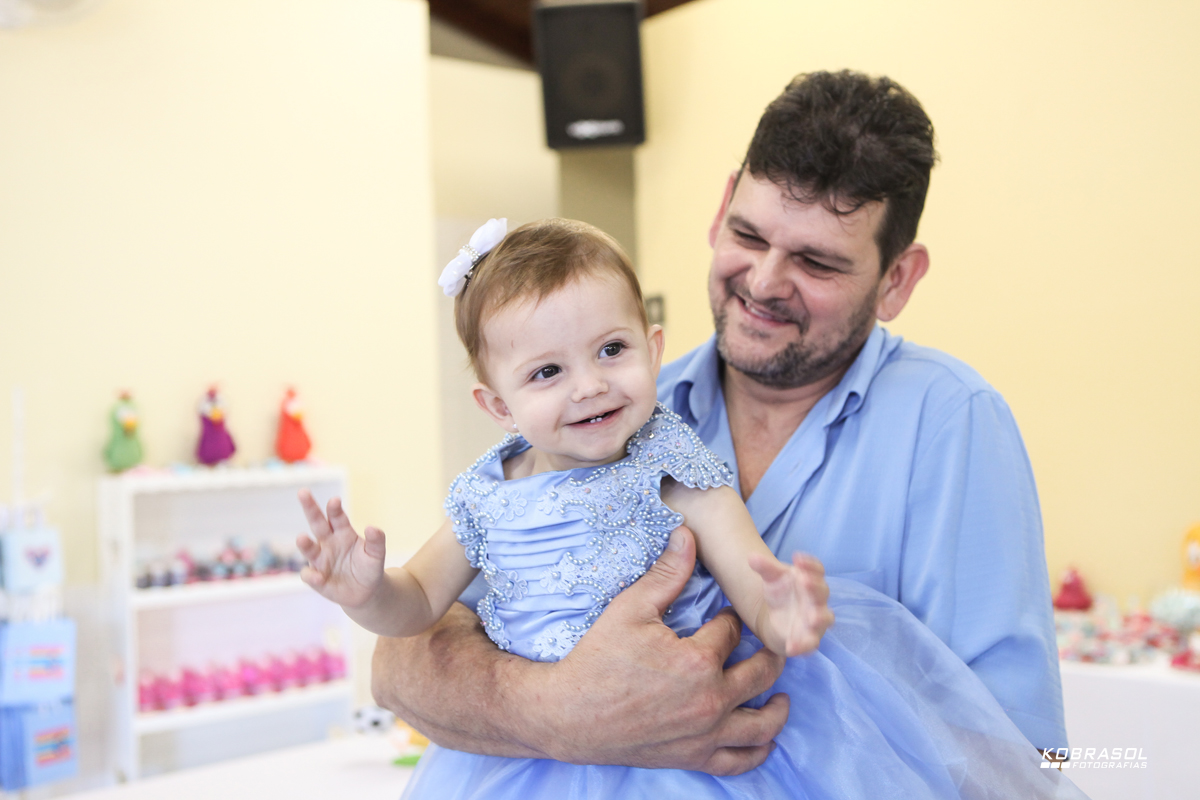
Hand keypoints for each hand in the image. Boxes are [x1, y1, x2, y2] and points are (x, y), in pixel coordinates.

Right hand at [296, 489, 385, 608]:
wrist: (367, 592)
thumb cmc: (369, 567)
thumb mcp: (377, 554)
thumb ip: (377, 541)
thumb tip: (372, 528)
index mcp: (343, 533)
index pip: (336, 517)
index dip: (334, 508)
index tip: (335, 500)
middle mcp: (328, 543)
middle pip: (317, 523)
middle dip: (310, 508)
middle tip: (303, 492)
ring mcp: (320, 560)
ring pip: (309, 549)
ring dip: (305, 543)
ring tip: (302, 538)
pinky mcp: (317, 578)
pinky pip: (309, 575)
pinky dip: (311, 575)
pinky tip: (318, 577)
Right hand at [533, 525, 788, 774]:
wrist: (569, 715)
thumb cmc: (598, 660)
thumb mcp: (631, 608)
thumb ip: (667, 574)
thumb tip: (688, 533)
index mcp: (699, 661)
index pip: (731, 632)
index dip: (729, 619)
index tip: (725, 615)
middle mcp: (711, 701)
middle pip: (761, 674)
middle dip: (767, 654)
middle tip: (765, 644)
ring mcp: (705, 734)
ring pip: (762, 725)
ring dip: (777, 706)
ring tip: (779, 693)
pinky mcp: (694, 758)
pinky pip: (740, 761)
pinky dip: (758, 751)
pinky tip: (764, 738)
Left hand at [749, 551, 825, 655]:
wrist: (776, 616)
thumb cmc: (781, 592)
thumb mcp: (772, 578)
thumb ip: (765, 567)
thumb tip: (751, 557)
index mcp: (811, 579)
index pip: (816, 569)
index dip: (809, 563)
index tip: (796, 558)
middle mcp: (817, 599)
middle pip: (822, 592)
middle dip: (815, 587)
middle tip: (804, 581)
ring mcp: (816, 619)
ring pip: (824, 618)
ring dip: (819, 618)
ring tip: (812, 617)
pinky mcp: (808, 638)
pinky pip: (810, 644)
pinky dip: (803, 646)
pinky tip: (792, 647)